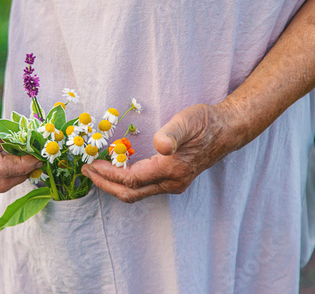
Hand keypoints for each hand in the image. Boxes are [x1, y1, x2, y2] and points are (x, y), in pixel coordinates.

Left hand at [81, 103, 241, 202]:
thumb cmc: (206, 123)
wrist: (227, 130)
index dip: (109, 174)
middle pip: (131, 194)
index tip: (91, 164)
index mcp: (172, 169)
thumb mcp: (188, 120)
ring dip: (113, 185)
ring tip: (95, 172)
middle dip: (105, 184)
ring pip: (137, 193)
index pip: (132, 180)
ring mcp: (173, 184)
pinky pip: (143, 188)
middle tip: (86, 171)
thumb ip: (172, 133)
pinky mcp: (173, 180)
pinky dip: (125, 183)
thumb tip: (160, 146)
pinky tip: (116, 171)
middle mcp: (172, 182)